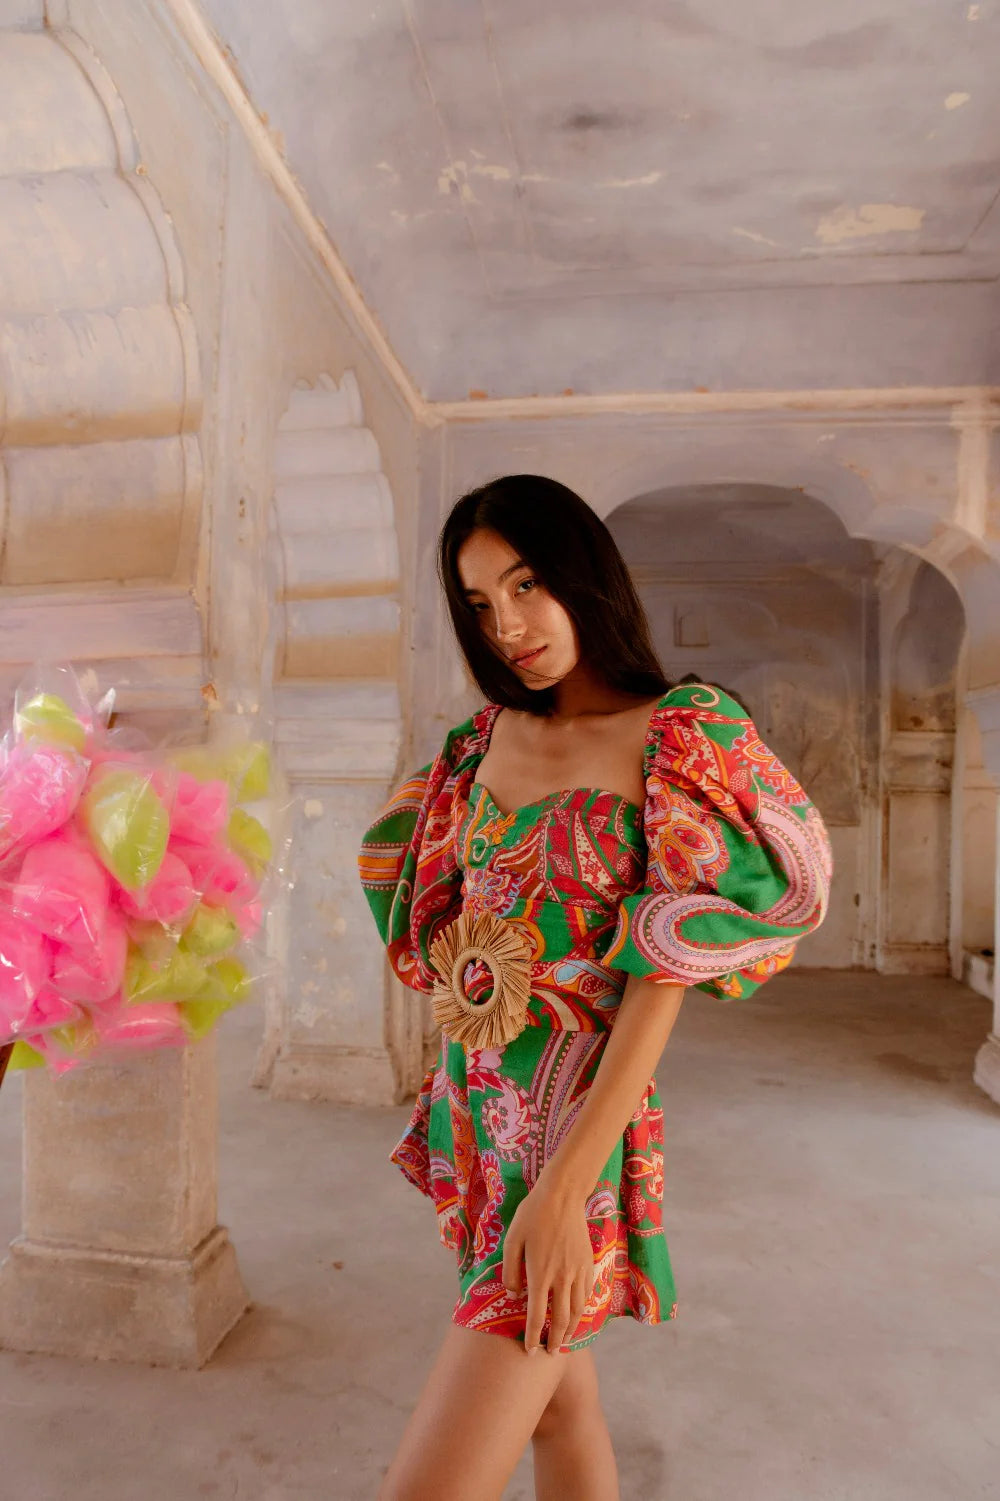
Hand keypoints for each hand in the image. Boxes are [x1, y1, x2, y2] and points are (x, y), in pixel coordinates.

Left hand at [501, 1171, 595, 1354]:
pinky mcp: (589, 1263)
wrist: (562, 1195)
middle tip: (551, 1353)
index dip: (533, 1336)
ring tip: (565, 1340)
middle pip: (561, 1319)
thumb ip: (511, 1271)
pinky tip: (578, 1314)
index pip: (537, 1315)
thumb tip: (514, 1296)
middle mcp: (562, 1277)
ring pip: (578, 1310)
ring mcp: (578, 1271)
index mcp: (540, 1273)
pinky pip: (588, 1294)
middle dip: (556, 1340)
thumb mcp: (512, 1240)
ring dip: (572, 1329)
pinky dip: (583, 1310)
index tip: (530, 1350)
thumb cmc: (532, 1215)